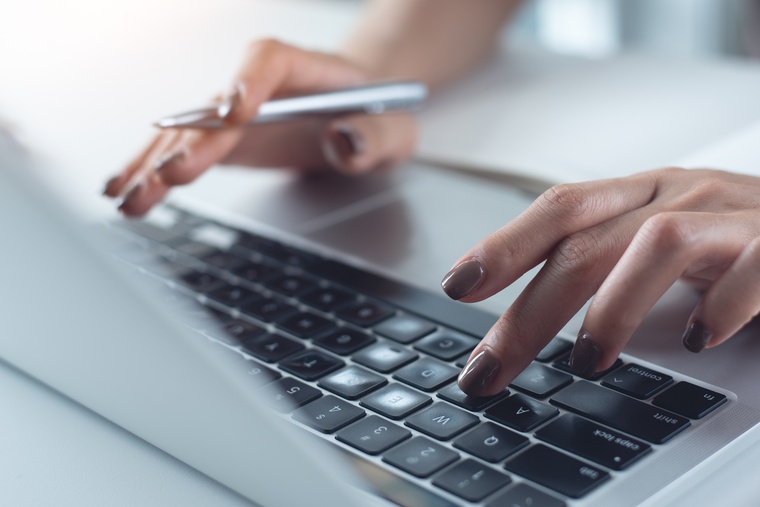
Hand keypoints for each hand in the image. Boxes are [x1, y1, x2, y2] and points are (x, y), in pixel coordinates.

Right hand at [103, 39, 417, 215]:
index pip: (269, 61)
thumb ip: (377, 136)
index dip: (248, 83)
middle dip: (193, 142)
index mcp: (305, 68)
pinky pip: (182, 150)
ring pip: (188, 132)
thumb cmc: (378, 113)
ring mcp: (235, 111)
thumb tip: (345, 142)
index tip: (234, 113)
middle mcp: (259, 84)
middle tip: (172, 175)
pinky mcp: (223, 138)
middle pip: (217, 104)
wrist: (359, 111)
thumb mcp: (395, 128)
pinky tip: (124, 189)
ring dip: (157, 165)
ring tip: (130, 197)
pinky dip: (152, 170)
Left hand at [444, 167, 759, 395]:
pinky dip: (718, 307)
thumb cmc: (730, 235)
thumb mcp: (657, 236)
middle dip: (530, 310)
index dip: (505, 243)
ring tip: (587, 360)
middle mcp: (678, 196)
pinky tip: (694, 340)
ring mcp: (730, 216)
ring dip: (612, 307)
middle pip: (586, 243)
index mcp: (640, 194)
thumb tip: (527, 313)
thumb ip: (602, 261)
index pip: (560, 207)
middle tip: (492, 367)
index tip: (458, 284)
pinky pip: (749, 269)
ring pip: (655, 243)